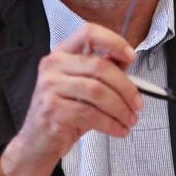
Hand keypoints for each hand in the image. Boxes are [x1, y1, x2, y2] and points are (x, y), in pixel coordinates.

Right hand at [0, 23, 141, 175]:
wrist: (37, 142)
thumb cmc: (64, 112)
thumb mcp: (83, 87)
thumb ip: (102, 71)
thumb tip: (127, 59)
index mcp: (62, 53)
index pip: (89, 33)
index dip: (114, 42)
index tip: (131, 56)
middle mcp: (53, 65)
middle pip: (100, 67)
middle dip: (126, 88)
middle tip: (138, 104)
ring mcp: (50, 87)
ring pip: (98, 92)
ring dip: (121, 109)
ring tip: (129, 120)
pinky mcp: (52, 110)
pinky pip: (91, 114)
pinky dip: (111, 124)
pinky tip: (118, 130)